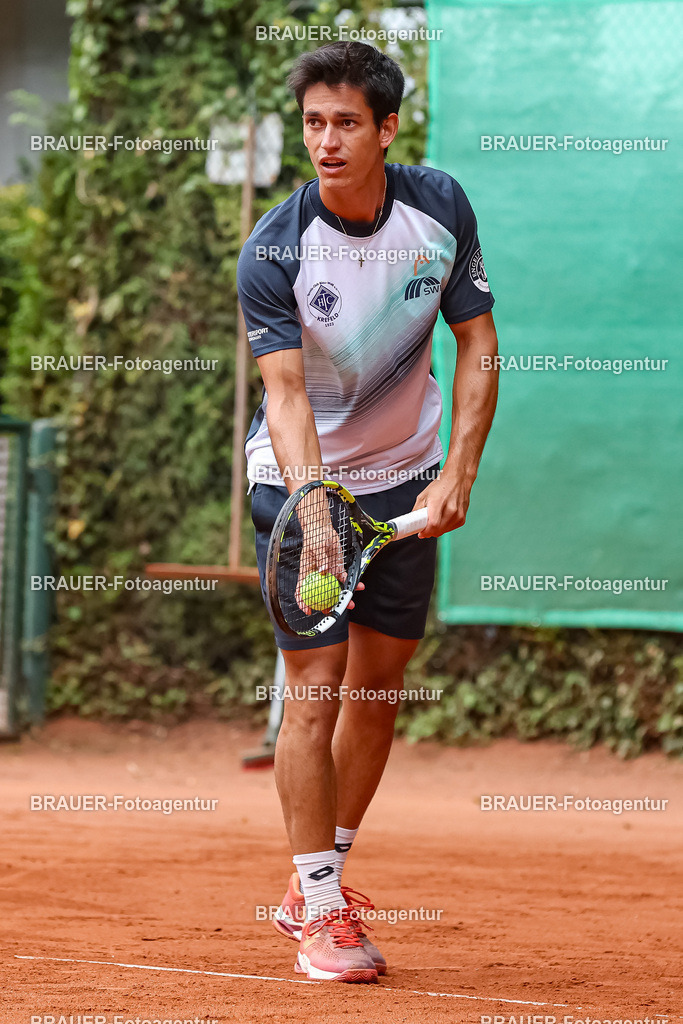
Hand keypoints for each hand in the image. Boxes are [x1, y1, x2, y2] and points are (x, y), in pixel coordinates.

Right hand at [295, 489, 364, 611]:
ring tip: (351, 602)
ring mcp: (328, 572)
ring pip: (334, 588)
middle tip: (334, 611)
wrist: (323, 527)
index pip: (302, 590)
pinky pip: (344, 578)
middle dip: (327, 605)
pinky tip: (359, 586)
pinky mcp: (337, 567)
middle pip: (320, 594)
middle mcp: (317, 575)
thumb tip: (323, 571)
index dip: (303, 602)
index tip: (308, 611)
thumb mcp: (316, 547)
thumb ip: (321, 559)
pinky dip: (351, 582)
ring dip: (342, 596)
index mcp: (307, 572)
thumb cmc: (315, 536)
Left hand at [412, 471, 473, 538]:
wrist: (458, 479)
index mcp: (439, 502)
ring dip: (436, 529)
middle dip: (429, 531)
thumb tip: (413, 522)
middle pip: (437, 530)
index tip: (420, 532)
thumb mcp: (424, 495)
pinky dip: (444, 527)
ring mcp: (458, 515)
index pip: (432, 525)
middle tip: (425, 525)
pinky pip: (450, 529)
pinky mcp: (462, 518)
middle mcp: (451, 509)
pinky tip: (443, 518)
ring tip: (435, 518)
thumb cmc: (441, 485)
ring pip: (443, 531)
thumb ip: (417, 510)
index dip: (425, 531)